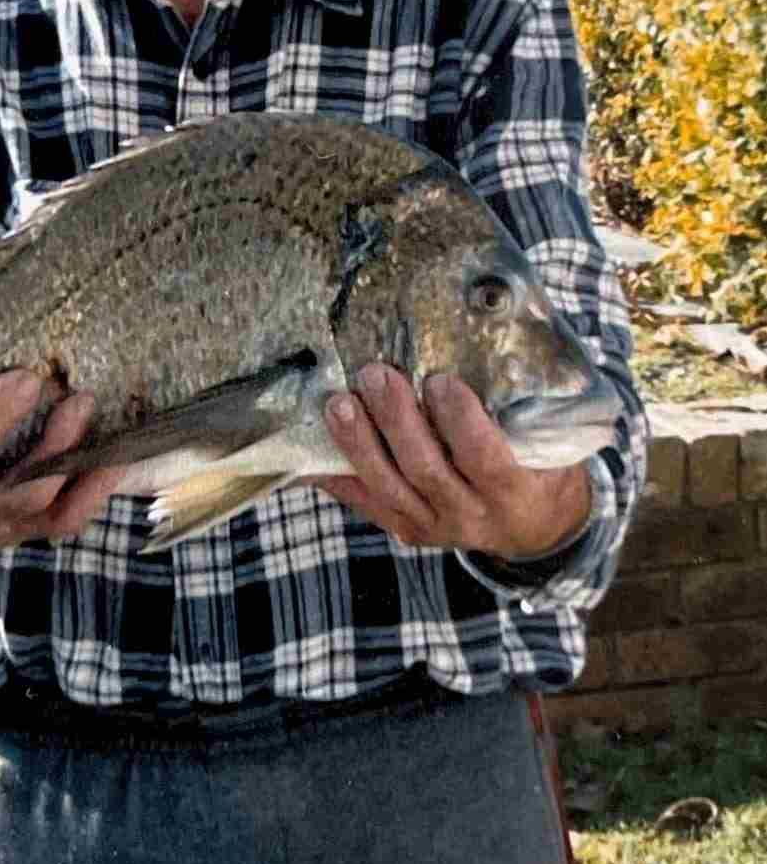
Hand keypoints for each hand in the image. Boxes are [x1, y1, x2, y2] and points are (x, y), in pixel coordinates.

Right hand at [0, 370, 121, 547]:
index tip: (26, 376)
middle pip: (18, 492)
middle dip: (56, 445)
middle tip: (80, 397)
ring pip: (50, 512)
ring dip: (84, 465)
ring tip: (101, 419)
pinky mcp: (22, 533)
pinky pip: (67, 518)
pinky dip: (95, 486)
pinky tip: (114, 451)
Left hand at [320, 365, 591, 560]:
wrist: (536, 529)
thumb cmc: (545, 467)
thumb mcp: (554, 443)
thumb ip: (528, 409)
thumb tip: (497, 335)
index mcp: (516, 494)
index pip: (485, 460)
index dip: (461, 422)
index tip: (440, 380)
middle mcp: (472, 517)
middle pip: (425, 469)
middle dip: (396, 421)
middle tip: (376, 374)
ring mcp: (435, 527)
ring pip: (388, 487)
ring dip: (359, 442)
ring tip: (338, 401)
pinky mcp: (406, 528)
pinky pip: (365, 503)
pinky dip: (336, 475)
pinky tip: (310, 448)